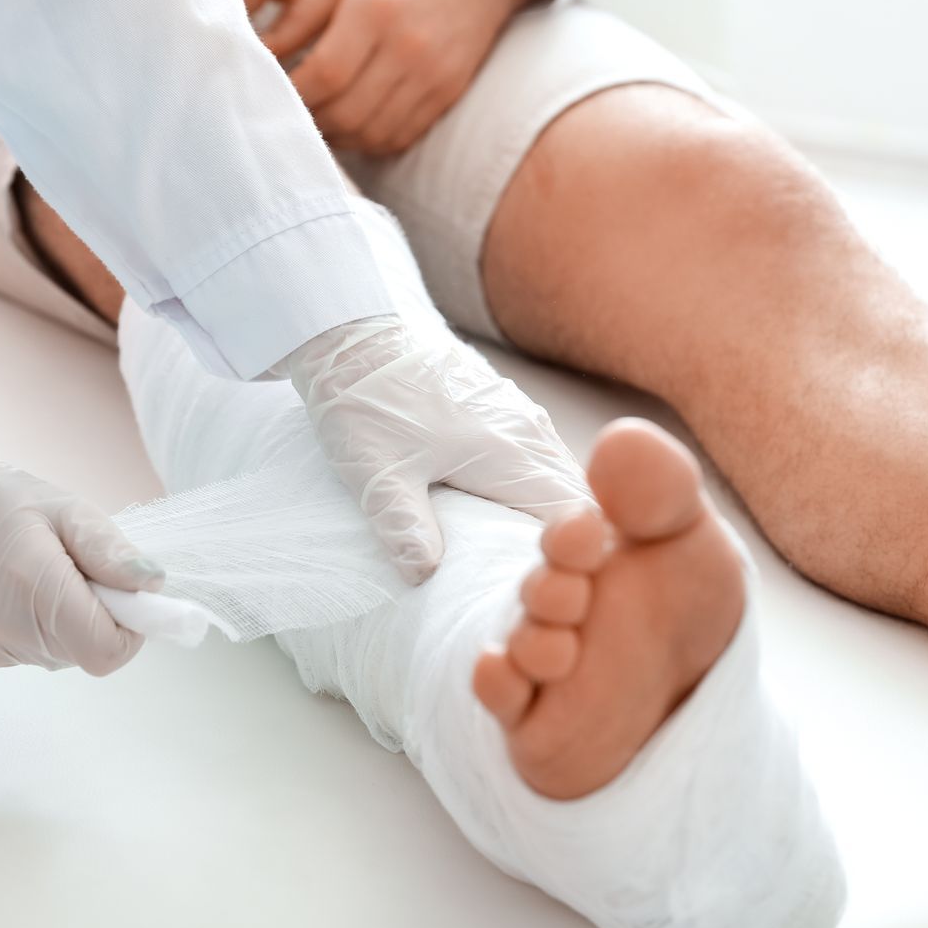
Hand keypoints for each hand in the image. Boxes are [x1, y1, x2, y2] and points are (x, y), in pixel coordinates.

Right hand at [0, 456, 164, 673]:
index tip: (120, 592)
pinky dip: (27, 626)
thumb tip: (153, 584)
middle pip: (83, 652)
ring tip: (32, 572)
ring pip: (53, 654)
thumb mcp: (62, 508)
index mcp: (37, 593)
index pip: (107, 651)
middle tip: (70, 568)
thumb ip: (109, 550)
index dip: (129, 628)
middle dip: (92, 616)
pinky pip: (19, 651)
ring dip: (59, 621)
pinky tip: (5, 587)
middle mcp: (6, 633)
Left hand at [263, 0, 553, 155]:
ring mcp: (433, 76)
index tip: (274, 95)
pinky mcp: (448, 95)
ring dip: (338, 137)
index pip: (326, 75)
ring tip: (321, 120)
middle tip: (294, 113)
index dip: (295, 95)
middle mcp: (408, 47)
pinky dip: (369, 141)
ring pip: (371, 133)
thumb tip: (257, 57)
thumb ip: (298, 18)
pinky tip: (354, 124)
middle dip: (312, 121)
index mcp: (376, 9)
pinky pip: (399, 137)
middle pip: (347, 112)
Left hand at [284, 315, 592, 582]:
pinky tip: (505, 524)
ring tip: (528, 568)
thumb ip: (404, 528)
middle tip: (546, 596)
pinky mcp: (503, 411)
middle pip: (578, 502)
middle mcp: (529, 430)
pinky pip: (539, 461)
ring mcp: (520, 416)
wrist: (350, 331)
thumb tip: (426, 579)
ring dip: (554, 521)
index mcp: (510, 449)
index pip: (577, 516)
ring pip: (561, 480)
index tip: (554, 594)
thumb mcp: (375, 472)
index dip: (576, 558)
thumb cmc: (364, 399)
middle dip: (572, 547)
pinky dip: (535, 495)